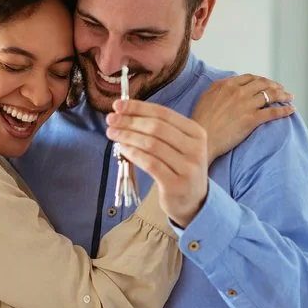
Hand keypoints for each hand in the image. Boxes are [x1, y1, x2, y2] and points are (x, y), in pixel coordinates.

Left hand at [106, 99, 208, 226]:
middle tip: (111, 119)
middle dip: (130, 121)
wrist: (194, 202)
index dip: (138, 107)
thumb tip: (125, 113)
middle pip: (156, 128)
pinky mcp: (176, 184)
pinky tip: (122, 148)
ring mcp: (187, 168)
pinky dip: (133, 153)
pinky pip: (150, 164)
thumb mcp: (178, 146)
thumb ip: (158, 130)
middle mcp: (196, 148)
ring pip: (151, 144)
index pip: (164, 113)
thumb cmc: (179, 168)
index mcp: (196, 132)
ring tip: (112, 133)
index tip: (118, 105)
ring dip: (127, 136)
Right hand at [192, 74, 294, 161]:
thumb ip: (219, 88)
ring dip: (283, 95)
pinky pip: (273, 112)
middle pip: (263, 84)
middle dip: (275, 85)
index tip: (266, 84)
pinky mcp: (252, 119)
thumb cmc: (201, 120)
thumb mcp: (206, 97)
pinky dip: (284, 110)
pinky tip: (291, 110)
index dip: (261, 80)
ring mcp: (246, 105)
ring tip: (289, 97)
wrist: (202, 138)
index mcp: (227, 85)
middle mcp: (238, 92)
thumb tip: (228, 84)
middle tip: (281, 89)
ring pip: (271, 95)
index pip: (249, 78)